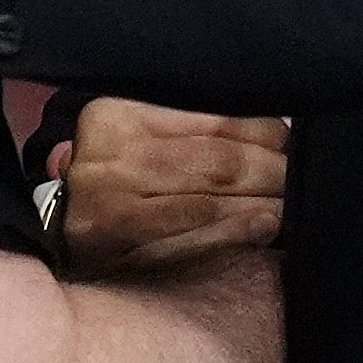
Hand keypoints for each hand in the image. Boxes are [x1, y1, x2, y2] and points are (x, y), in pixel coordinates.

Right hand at [51, 101, 287, 275]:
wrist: (62, 237)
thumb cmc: (112, 183)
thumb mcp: (140, 140)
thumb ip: (194, 133)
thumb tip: (277, 132)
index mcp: (117, 116)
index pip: (213, 120)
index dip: (264, 134)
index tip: (291, 145)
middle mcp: (110, 157)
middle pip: (216, 160)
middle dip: (271, 170)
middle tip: (300, 177)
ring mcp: (112, 204)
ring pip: (210, 197)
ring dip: (262, 201)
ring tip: (291, 203)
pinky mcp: (120, 246)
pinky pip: (194, 235)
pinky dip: (237, 229)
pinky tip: (264, 225)